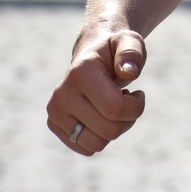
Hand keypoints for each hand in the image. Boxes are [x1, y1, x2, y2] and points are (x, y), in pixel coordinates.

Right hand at [46, 26, 146, 155]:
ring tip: (112, 108)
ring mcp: (55, 111)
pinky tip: (99, 116)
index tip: (136, 93)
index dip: (135, 106)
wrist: (92, 57)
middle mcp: (62, 94)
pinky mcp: (54, 124)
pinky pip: (86, 148)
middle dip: (127, 119)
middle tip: (124, 100)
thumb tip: (128, 71)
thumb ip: (132, 52)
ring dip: (114, 130)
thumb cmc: (115, 51)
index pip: (115, 109)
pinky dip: (100, 137)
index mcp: (80, 73)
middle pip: (109, 131)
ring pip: (97, 144)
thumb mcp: (129, 43)